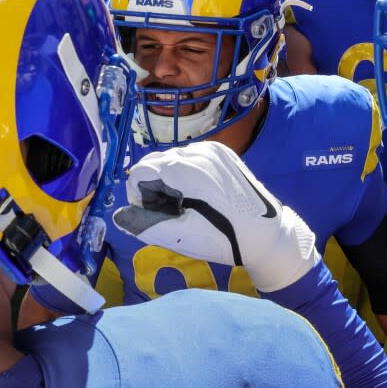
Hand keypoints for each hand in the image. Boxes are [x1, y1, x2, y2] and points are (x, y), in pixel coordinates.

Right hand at [112, 142, 318, 291]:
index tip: (157, 214)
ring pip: (173, 159)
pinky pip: (192, 157)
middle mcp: (197, 151)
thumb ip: (143, 224)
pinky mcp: (224, 152)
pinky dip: (188, 173)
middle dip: (155, 187)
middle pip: (155, 163)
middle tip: (174, 212)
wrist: (267, 235)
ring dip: (171, 180)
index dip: (140, 196)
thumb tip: (119, 216)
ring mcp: (213, 149)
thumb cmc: (223, 238)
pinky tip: (203, 195)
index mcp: (184, 168)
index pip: (139, 172)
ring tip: (190, 205)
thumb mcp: (180, 236)